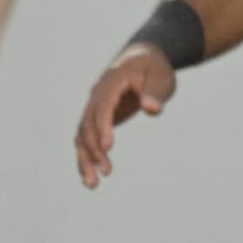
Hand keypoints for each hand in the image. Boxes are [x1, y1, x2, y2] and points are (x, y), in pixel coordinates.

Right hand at [75, 45, 176, 188]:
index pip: (104, 105)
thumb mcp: (161, 78)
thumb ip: (156, 93)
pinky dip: (86, 156)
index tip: (108, 147)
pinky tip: (90, 176)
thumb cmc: (154, 68)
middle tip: (106, 172)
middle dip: (93, 149)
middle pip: (88, 123)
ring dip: (85, 158)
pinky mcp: (97, 116)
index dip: (104, 126)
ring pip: (82, 134)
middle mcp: (97, 94)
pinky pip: (86, 138)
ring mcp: (94, 105)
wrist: (142, 58)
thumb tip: (152, 108)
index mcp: (112, 82)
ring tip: (93, 184)